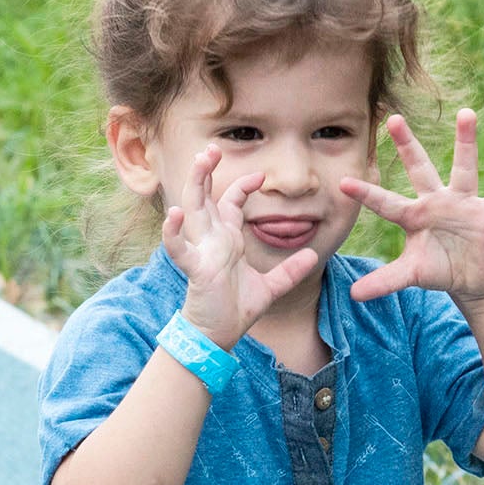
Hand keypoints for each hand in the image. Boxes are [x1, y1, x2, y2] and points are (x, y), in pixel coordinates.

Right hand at [161, 144, 320, 349]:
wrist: (218, 336)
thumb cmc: (236, 309)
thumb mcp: (271, 288)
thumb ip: (290, 271)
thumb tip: (311, 255)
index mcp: (227, 240)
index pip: (230, 202)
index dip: (242, 185)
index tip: (260, 176)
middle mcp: (212, 240)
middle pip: (205, 196)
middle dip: (207, 171)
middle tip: (213, 148)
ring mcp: (202, 252)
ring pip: (191, 210)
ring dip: (194, 185)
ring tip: (200, 162)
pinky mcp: (196, 269)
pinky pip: (179, 248)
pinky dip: (172, 233)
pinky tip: (173, 215)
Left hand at [338, 111, 483, 303]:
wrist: (472, 278)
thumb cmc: (438, 269)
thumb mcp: (411, 275)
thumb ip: (385, 281)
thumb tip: (353, 296)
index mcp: (414, 216)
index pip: (386, 203)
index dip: (366, 194)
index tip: (342, 183)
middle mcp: (437, 202)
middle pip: (420, 169)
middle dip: (407, 145)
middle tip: (392, 118)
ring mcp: (464, 203)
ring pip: (464, 168)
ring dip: (465, 141)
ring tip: (466, 113)